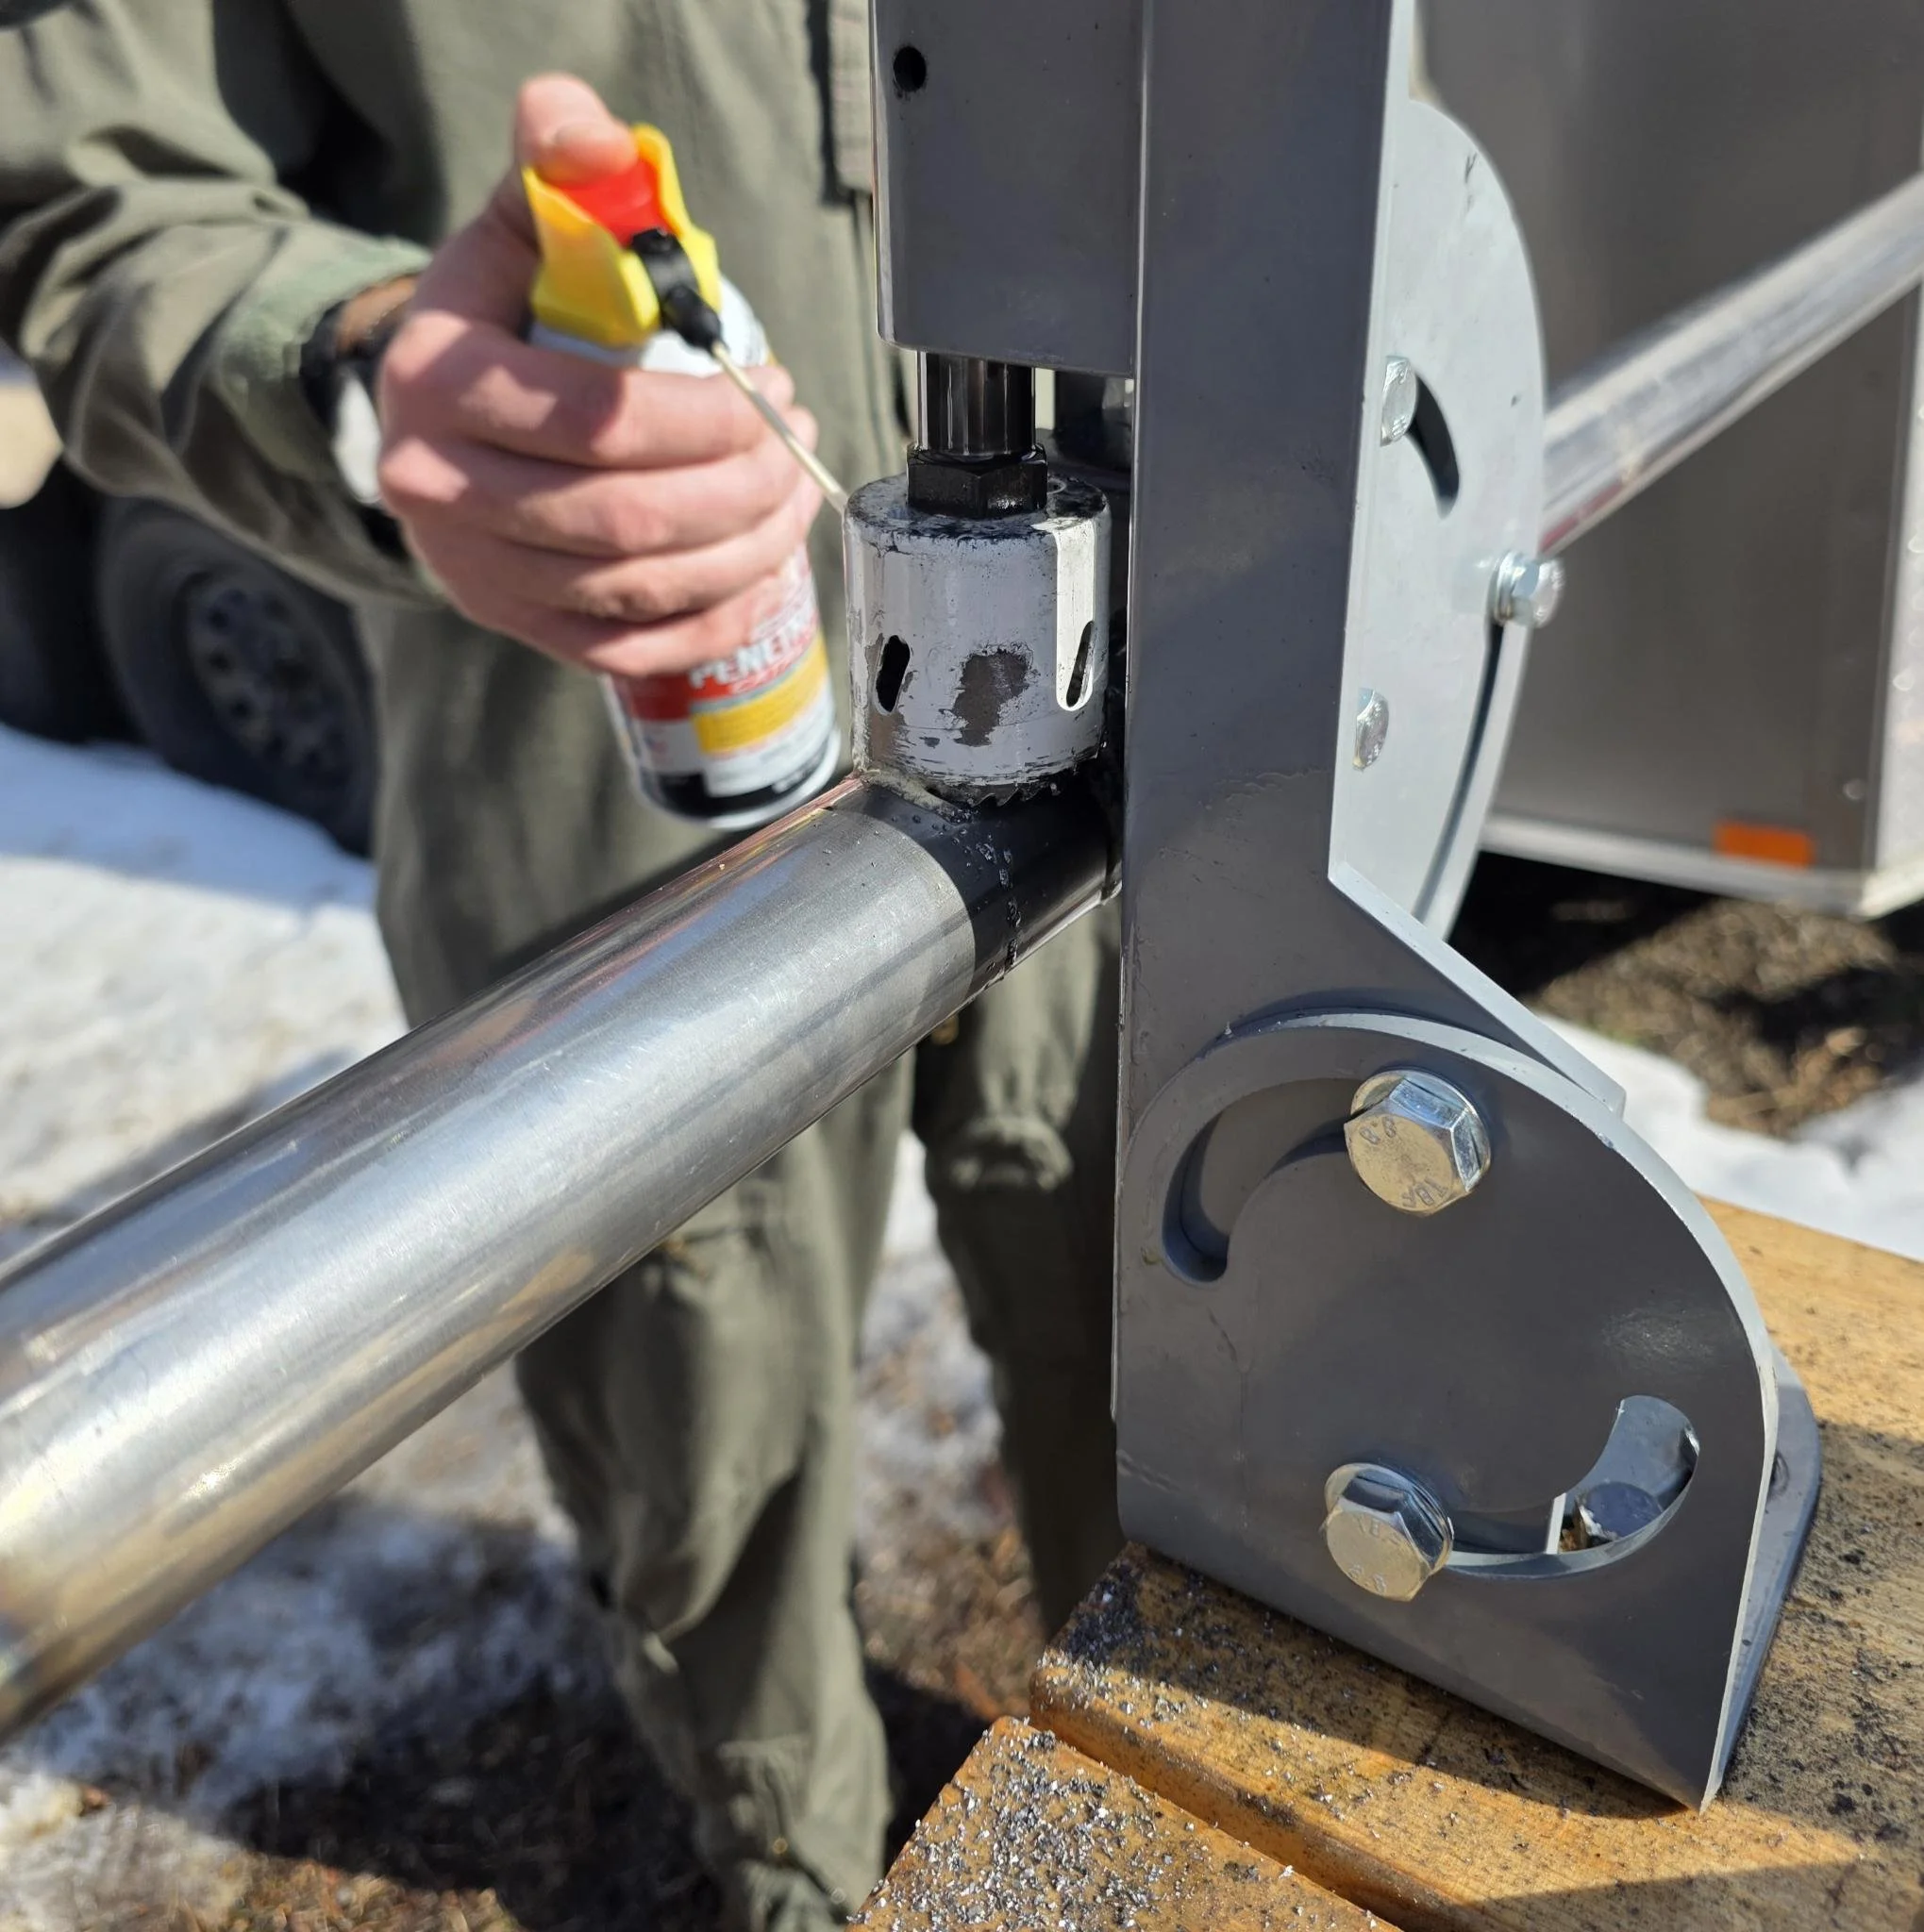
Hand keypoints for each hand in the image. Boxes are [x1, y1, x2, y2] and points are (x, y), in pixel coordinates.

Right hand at [374, 74, 822, 676]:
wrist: (441, 415)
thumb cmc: (502, 316)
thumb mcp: (521, 227)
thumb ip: (561, 165)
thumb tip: (586, 129)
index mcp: (439, 383)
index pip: (600, 421)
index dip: (711, 417)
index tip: (772, 387)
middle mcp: (441, 492)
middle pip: (630, 516)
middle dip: (742, 484)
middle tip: (795, 442)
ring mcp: (480, 575)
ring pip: (642, 588)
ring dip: (746, 547)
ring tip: (793, 492)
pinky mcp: (523, 628)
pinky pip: (637, 649)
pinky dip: (716, 618)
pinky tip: (763, 570)